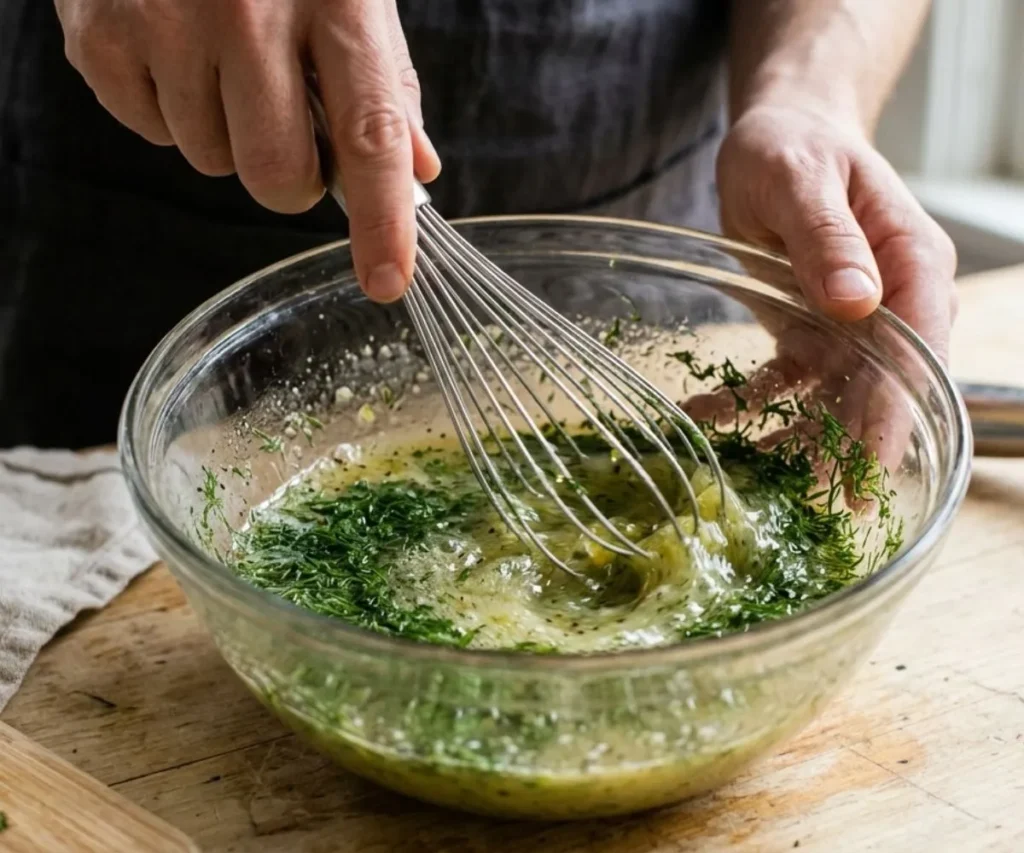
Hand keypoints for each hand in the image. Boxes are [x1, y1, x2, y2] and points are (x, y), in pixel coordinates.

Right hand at [55, 0, 439, 301]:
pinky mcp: (101, 35)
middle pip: (277, 177)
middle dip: (288, 176)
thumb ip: (383, 82)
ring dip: (224, 131)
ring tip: (217, 57)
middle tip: (282, 124)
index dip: (380, 221)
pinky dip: (167, 108)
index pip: (368, 135)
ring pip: (212, 161)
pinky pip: (150, 133)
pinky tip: (172, 48)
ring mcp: (167, 22)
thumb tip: (416, 170)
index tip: (386, 280)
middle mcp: (248, 12)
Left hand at [711, 102, 957, 474]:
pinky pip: (784, 378)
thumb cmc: (796, 147)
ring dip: (800, 437)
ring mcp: (849, 321)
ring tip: (760, 480)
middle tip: (820, 504)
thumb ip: (829, 238)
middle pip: (882, 385)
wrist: (774, 139)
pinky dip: (751, 402)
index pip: (917, 346)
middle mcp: (889, 301)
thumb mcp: (803, 181)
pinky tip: (710, 418)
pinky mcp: (807, 329)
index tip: (870, 465)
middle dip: (853, 446)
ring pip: (835, 394)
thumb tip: (858, 301)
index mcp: (911, 263)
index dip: (895, 410)